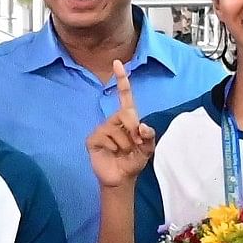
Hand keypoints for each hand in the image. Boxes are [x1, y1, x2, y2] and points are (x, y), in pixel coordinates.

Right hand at [86, 66, 156, 190]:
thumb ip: (149, 137)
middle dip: (134, 132)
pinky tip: (111, 153)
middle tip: (134, 147)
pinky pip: (106, 137)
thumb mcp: (147, 150)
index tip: (118, 63)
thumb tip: (143, 127)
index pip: (125, 97)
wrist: (121, 179)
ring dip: (124, 144)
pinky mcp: (93, 139)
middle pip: (126, 115)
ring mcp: (102, 129)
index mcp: (127, 119)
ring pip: (116, 129)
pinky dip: (112, 147)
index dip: (122, 80)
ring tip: (122, 153)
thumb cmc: (133, 161)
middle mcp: (113, 120)